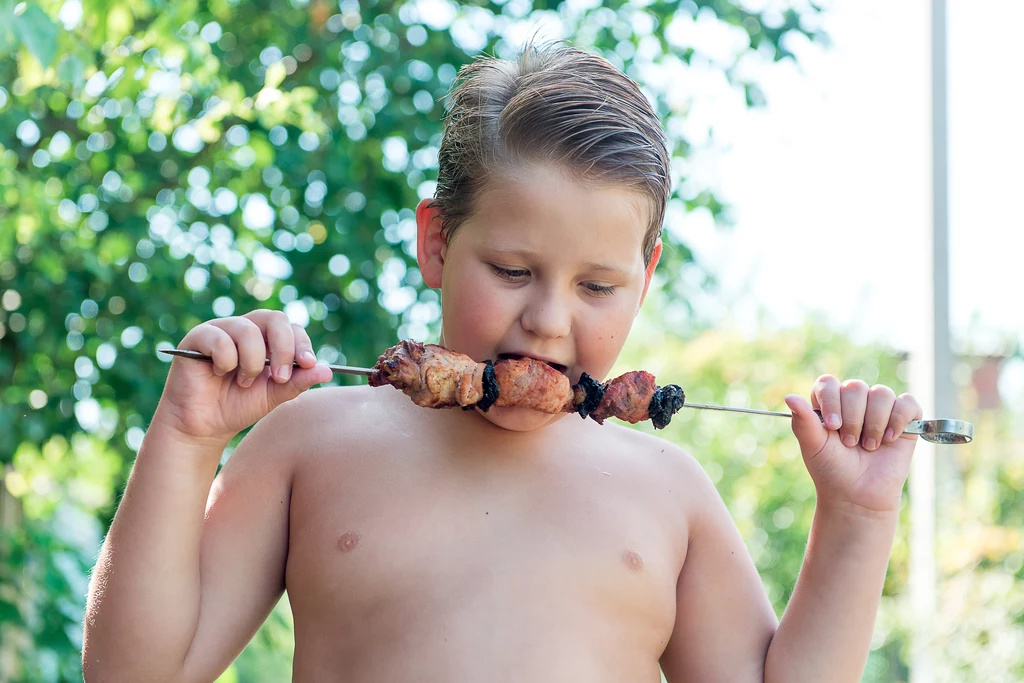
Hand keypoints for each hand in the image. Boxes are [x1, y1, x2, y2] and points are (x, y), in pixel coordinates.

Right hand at [155, 309, 333, 444]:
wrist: (204, 426)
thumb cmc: (239, 406)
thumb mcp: (275, 395)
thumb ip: (299, 382)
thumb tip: (327, 371)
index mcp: (266, 339)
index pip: (290, 327)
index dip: (302, 344)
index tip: (308, 364)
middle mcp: (246, 328)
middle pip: (275, 318)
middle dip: (283, 348)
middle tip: (280, 377)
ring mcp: (221, 329)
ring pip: (248, 330)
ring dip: (252, 362)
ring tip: (243, 382)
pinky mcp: (198, 336)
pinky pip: (220, 339)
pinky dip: (226, 361)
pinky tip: (218, 374)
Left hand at [785, 375, 922, 515]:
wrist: (858, 495)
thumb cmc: (831, 469)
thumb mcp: (813, 445)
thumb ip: (803, 421)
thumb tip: (789, 397)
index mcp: (828, 402)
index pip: (829, 383)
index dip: (831, 400)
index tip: (832, 426)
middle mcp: (853, 401)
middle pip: (856, 387)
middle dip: (853, 419)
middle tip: (850, 444)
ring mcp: (880, 408)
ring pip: (882, 393)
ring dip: (874, 424)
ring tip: (869, 446)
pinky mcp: (904, 419)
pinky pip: (907, 402)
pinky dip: (898, 420)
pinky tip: (889, 439)